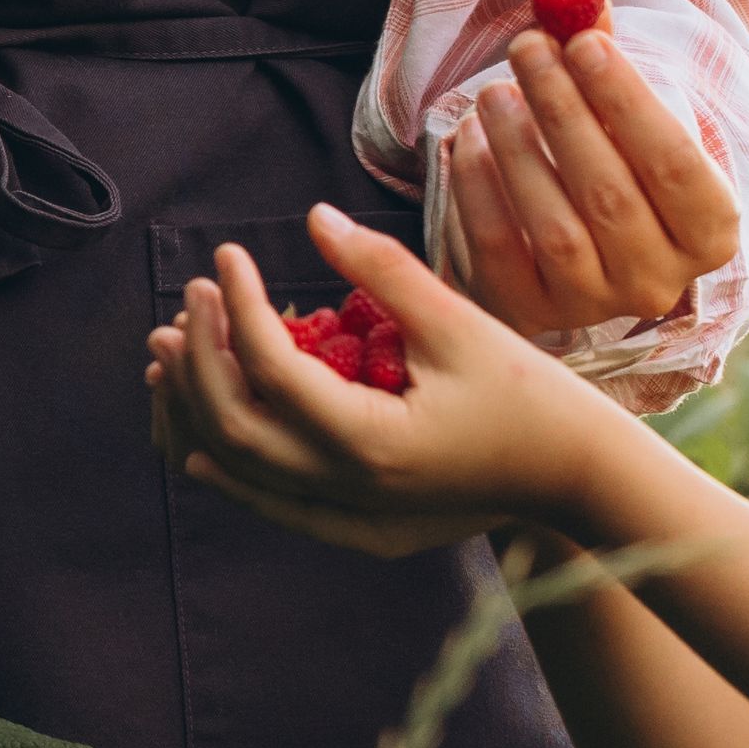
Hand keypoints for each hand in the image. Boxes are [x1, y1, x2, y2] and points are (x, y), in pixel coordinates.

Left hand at [141, 206, 632, 558]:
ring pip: (238, 472)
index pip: (271, 368)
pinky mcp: (356, 529)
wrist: (576, 477)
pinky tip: (197, 443)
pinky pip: (268, 504)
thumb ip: (384, 271)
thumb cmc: (530, 395)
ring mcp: (348, 518)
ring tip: (172, 349)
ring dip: (195, 411)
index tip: (229, 256)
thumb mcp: (460, 323)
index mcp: (370, 440)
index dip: (238, 305)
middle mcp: (347, 491)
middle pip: (232, 427)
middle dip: (198, 357)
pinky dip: (228, 469)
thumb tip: (314, 218)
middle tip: (191, 297)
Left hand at [435, 14, 747, 344]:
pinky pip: (501, 252)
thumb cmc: (614, 160)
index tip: (584, 43)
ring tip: (494, 93)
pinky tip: (470, 143)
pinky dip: (480, 194)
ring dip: (518, 149)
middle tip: (527, 49)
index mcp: (710, 231)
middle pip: (611, 193)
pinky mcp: (532, 313)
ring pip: (557, 227)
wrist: (578, 246)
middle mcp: (660, 280)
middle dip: (564, 112)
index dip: (628, 101)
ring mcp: (595, 306)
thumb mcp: (626, 115)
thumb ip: (606, 59)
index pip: (675, 164)